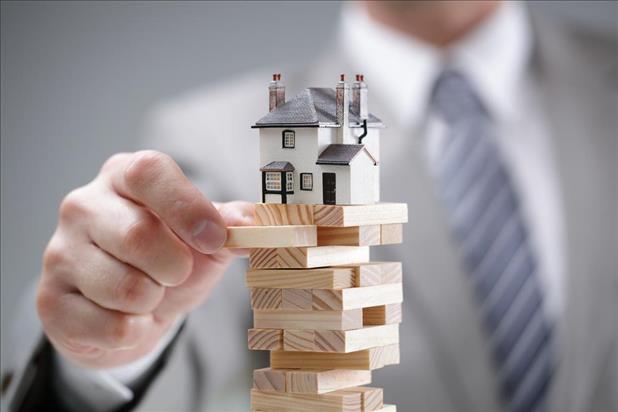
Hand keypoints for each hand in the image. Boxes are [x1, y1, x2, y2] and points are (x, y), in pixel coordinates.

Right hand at [36, 150, 252, 368]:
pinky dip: (135, 330)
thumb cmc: (167, 262)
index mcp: (124, 177)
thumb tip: (252, 221)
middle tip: (176, 273)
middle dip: (175, 267)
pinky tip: (127, 317)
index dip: (187, 207)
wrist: (129, 311)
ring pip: (125, 288)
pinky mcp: (50, 299)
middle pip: (139, 235)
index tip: (215, 238)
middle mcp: (84, 205)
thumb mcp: (204, 239)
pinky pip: (111, 326)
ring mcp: (59, 252)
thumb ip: (230, 225)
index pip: (149, 172)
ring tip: (148, 294)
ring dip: (153, 301)